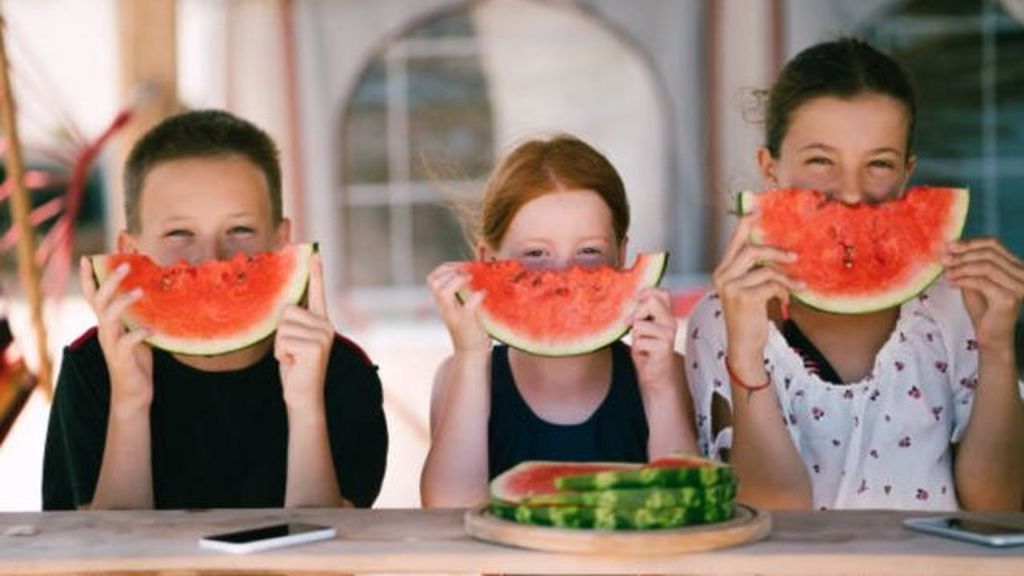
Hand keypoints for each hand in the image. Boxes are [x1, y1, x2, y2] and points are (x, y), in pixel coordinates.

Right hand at [80, 256, 152, 413]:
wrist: (134, 393)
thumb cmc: (137, 360)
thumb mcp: (137, 332)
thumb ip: (138, 315)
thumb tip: (150, 292)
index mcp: (107, 323)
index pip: (94, 296)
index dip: (90, 277)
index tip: (88, 257)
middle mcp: (105, 331)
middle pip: (99, 300)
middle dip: (109, 280)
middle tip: (125, 264)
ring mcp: (111, 344)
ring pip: (108, 318)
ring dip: (123, 302)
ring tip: (140, 291)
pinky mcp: (122, 358)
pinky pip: (127, 342)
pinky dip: (139, 334)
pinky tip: (153, 330)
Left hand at [276, 253, 334, 410]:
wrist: (304, 396)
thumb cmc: (295, 368)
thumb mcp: (291, 341)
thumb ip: (291, 323)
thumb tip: (284, 308)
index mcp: (320, 321)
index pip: (316, 292)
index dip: (315, 272)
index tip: (314, 251)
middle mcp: (325, 324)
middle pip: (287, 311)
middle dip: (281, 333)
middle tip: (292, 351)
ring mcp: (323, 334)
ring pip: (283, 326)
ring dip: (281, 346)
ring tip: (293, 358)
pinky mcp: (316, 345)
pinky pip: (284, 340)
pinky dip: (282, 355)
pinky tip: (294, 364)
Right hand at [427, 262, 491, 353]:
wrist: (472, 352)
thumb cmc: (469, 327)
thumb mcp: (461, 307)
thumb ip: (461, 293)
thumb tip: (473, 271)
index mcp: (442, 303)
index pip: (432, 279)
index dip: (444, 268)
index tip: (460, 266)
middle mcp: (444, 308)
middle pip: (433, 283)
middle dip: (449, 272)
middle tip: (465, 272)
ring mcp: (453, 315)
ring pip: (442, 292)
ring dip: (457, 281)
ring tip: (471, 279)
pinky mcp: (466, 322)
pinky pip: (468, 306)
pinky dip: (476, 296)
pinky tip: (483, 293)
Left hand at [629, 287, 679, 390]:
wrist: (655, 376)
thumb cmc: (646, 350)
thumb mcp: (642, 328)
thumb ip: (640, 314)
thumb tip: (628, 301)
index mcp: (666, 315)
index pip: (662, 292)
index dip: (646, 293)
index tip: (636, 302)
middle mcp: (670, 322)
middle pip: (651, 301)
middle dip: (636, 313)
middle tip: (632, 327)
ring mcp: (669, 334)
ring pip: (640, 324)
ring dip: (635, 336)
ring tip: (642, 344)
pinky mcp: (664, 347)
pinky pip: (639, 341)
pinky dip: (637, 349)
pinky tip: (645, 354)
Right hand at [713, 215, 801, 369]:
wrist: (743, 346)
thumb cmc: (748, 318)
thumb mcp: (748, 291)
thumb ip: (754, 273)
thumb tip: (778, 254)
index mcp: (722, 272)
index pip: (733, 243)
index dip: (744, 225)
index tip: (755, 210)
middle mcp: (722, 276)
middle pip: (752, 250)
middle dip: (776, 252)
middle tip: (795, 257)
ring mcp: (731, 286)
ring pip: (766, 269)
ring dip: (786, 278)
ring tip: (799, 286)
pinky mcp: (744, 297)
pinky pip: (772, 284)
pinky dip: (784, 292)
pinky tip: (786, 301)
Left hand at [944, 238, 1023, 349]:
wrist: (991, 337)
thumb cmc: (983, 309)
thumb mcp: (974, 281)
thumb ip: (967, 265)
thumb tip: (949, 248)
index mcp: (1017, 266)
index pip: (994, 244)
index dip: (970, 243)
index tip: (950, 245)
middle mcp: (1022, 274)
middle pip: (989, 254)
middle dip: (963, 255)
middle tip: (944, 259)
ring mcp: (1019, 286)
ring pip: (986, 266)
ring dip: (961, 267)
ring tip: (946, 272)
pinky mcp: (1009, 298)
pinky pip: (981, 282)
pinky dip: (963, 279)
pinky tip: (951, 282)